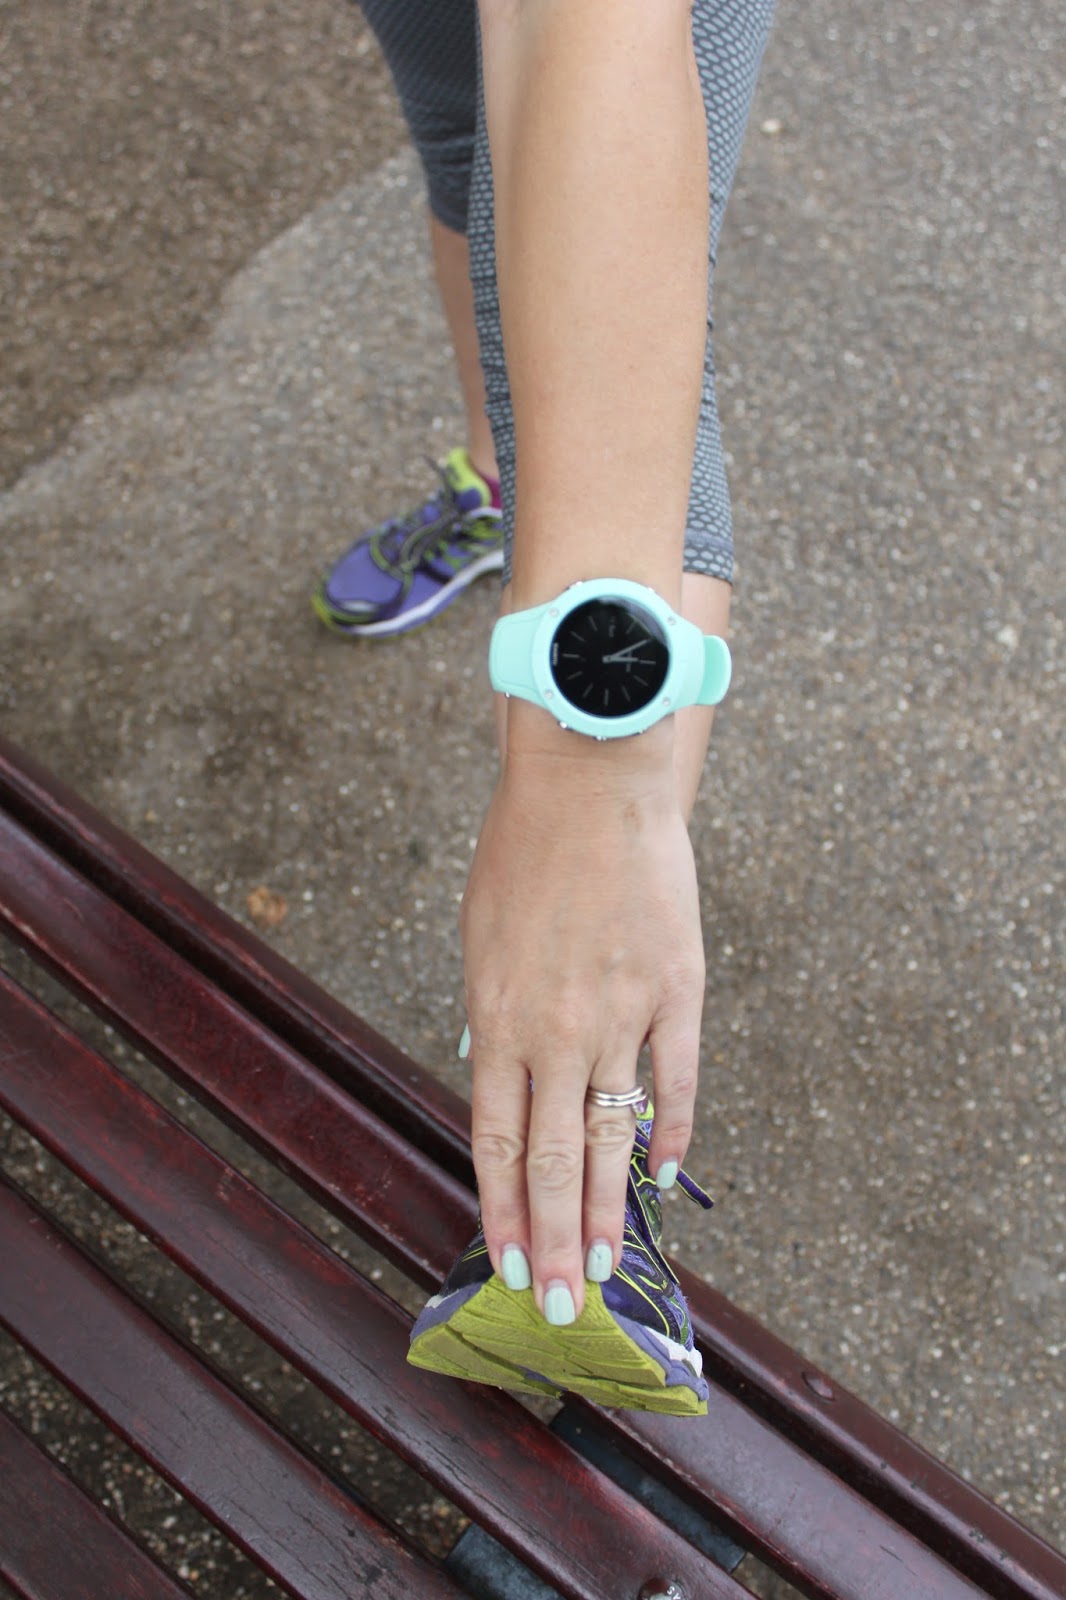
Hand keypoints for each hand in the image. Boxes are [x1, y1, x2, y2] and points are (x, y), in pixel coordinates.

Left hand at [459, 730, 704, 1323]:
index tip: (502, 1268)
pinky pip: (678, 1080)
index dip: (499, 1212)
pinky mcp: (678, 988)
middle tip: (556, 1309)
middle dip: (550, 1242)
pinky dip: (674, 1134)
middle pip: (554, 1159)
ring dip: (609, 1211)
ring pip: (615, 1136)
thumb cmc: (526, 852)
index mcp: (496, 1017)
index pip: (497, 1142)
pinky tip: (665, 1179)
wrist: (593, 783)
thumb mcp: (483, 937)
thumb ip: (494, 1016)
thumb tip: (503, 1079)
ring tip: (606, 1272)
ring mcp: (621, 1012)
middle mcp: (555, 1029)